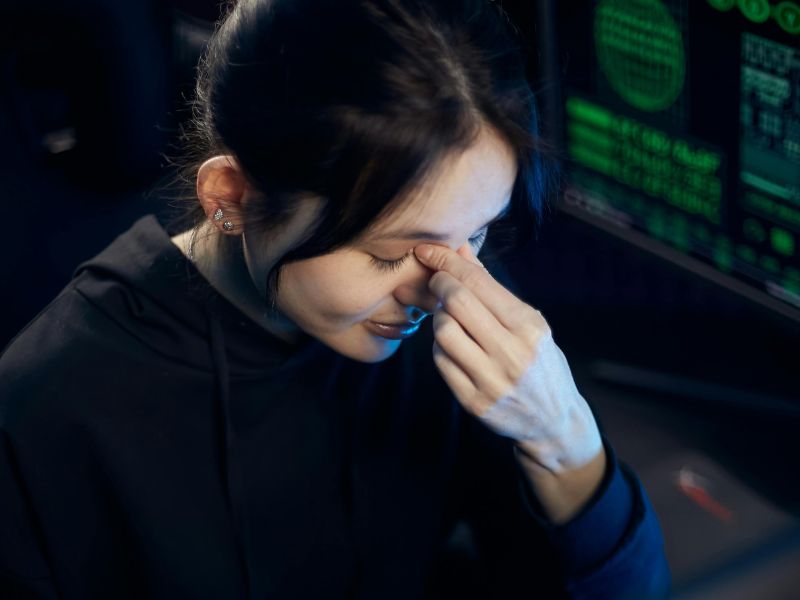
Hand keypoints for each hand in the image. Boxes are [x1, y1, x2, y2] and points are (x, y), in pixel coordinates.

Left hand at [413, 242, 602, 474]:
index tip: (428, 251)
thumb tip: (460, 251)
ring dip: (439, 318)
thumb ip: (491, 287)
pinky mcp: (473, 401)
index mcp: (529, 326)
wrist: (553, 420)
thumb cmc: (539, 362)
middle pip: (457, 302)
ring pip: (444, 331)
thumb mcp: (528, 322)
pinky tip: (452, 345)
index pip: (478, 282)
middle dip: (439, 284)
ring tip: (450, 318)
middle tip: (436, 281)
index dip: (446, 262)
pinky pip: (441, 362)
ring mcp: (491, 379)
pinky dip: (440, 347)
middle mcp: (512, 352)